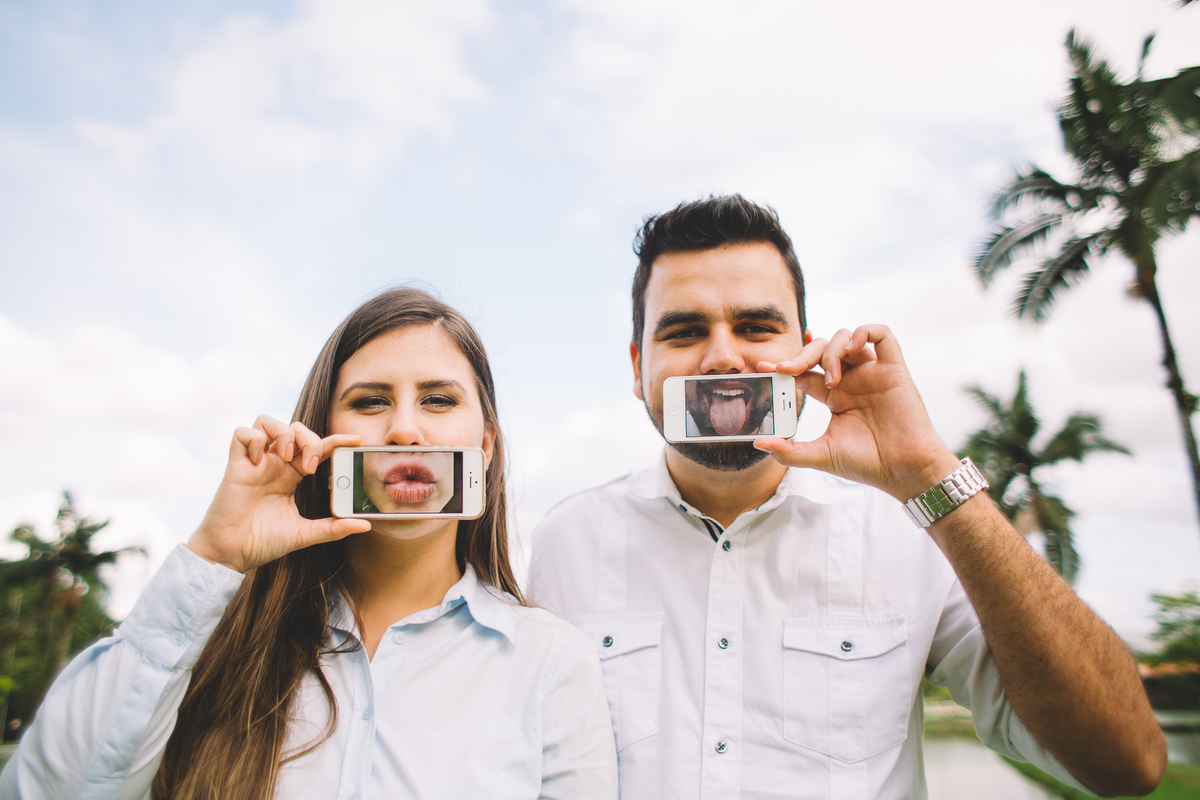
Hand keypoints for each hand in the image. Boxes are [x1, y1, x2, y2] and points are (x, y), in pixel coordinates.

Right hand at [187, 416, 371, 572]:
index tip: (356, 441)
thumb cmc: (263, 542)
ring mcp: (254, 462)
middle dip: (309, 438)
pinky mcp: (235, 464)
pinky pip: (242, 433)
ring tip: (286, 458)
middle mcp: (274, 464)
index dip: (336, 440)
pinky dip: (254, 439)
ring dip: (283, 433)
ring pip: (268, 422)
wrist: (232, 554)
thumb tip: (364, 525)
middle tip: (311, 466)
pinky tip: (259, 460)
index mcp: (291, 476)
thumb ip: (333, 528)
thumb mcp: (304, 534)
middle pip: (295, 428)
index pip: (317, 447)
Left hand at [754, 325, 959, 501]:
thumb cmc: (867, 464)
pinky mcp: (894, 369)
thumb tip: (759, 443)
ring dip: (830, 351)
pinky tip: (852, 349)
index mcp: (833, 396)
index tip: (764, 367)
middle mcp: (851, 380)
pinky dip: (864, 332)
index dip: (784, 365)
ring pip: (846, 337)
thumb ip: (789, 451)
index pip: (804, 371)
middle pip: (821, 349)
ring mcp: (872, 372)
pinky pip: (882, 334)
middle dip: (802, 354)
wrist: (903, 471)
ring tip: (831, 379)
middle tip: (790, 370)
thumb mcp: (821, 455)